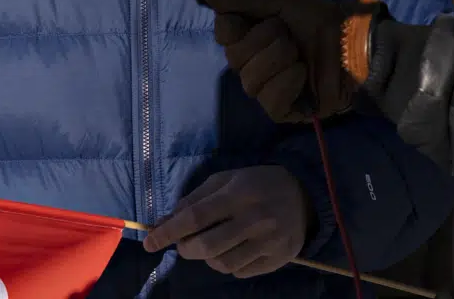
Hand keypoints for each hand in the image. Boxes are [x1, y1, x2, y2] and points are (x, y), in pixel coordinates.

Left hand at [143, 167, 309, 277]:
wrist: (305, 195)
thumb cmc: (257, 184)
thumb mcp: (225, 180)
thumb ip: (194, 199)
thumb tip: (163, 222)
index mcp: (237, 194)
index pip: (195, 217)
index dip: (168, 232)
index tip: (149, 243)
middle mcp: (253, 219)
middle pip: (206, 246)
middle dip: (185, 249)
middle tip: (183, 244)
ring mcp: (268, 242)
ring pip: (222, 264)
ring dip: (207, 258)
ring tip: (211, 244)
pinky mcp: (277, 260)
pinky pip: (240, 272)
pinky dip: (228, 265)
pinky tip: (233, 250)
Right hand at [204, 0, 384, 122]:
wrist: (352, 44)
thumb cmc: (317, 18)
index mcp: (247, 34)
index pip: (222, 33)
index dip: (235, 26)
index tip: (255, 17)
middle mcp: (250, 61)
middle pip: (234, 57)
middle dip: (266, 41)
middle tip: (289, 34)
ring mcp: (264, 87)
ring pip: (250, 81)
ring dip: (280, 62)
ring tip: (300, 55)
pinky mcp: (281, 109)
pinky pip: (270, 102)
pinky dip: (288, 84)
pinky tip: (303, 75)